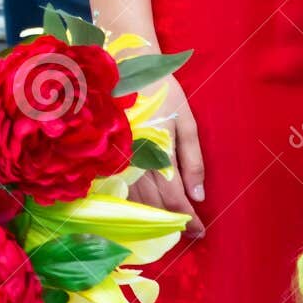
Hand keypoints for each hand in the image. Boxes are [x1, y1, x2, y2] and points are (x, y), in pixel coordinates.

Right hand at [129, 76, 205, 239]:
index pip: (175, 198)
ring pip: (135, 203)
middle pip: (154, 205)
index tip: (200, 231)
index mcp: (158, 154)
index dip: (187, 218)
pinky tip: (139, 215)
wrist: (124, 69)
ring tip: (168, 229)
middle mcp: (135, 165)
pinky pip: (117, 194)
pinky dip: (131, 208)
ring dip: (152, 219)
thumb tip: (199, 196)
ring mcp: (115, 165)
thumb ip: (193, 160)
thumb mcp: (185, 120)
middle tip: (188, 233)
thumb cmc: (160, 92)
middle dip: (172, 222)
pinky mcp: (102, 162)